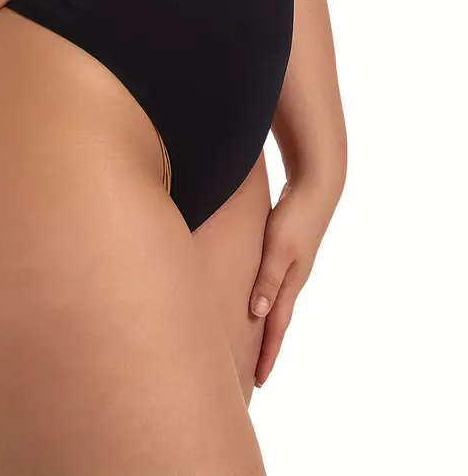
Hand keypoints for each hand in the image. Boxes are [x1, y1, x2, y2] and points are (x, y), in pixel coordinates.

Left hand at [249, 179, 341, 387]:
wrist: (316, 186)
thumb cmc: (295, 216)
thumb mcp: (278, 249)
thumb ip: (268, 279)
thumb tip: (258, 314)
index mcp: (291, 283)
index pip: (276, 326)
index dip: (267, 353)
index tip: (258, 381)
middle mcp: (293, 279)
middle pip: (276, 320)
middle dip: (265, 346)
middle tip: (252, 373)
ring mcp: (292, 265)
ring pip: (274, 302)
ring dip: (264, 324)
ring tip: (251, 342)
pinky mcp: (286, 250)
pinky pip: (272, 282)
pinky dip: (264, 298)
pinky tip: (254, 298)